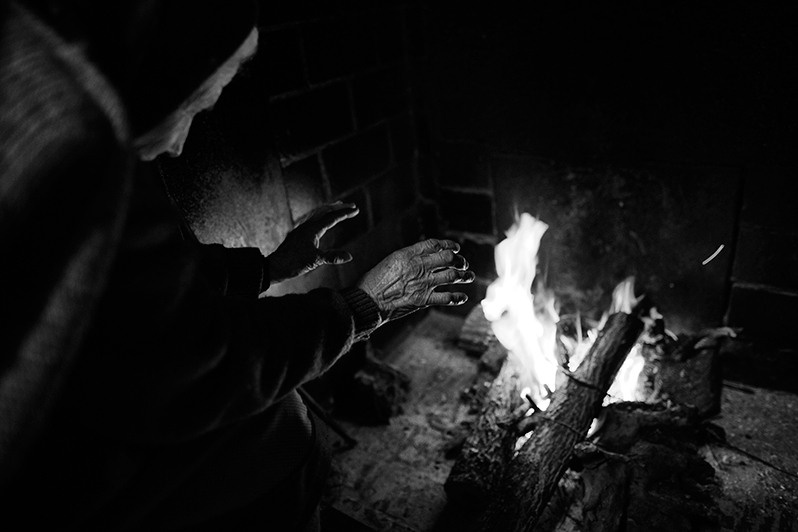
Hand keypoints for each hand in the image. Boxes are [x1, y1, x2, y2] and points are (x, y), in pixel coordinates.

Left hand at [268, 202, 358, 282]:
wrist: (274, 266)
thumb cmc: (293, 263)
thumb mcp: (315, 261)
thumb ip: (332, 257)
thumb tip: (349, 256)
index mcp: (312, 229)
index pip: (332, 218)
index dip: (345, 213)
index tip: (356, 210)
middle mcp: (307, 226)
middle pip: (325, 212)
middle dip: (339, 208)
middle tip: (351, 205)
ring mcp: (301, 230)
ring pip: (317, 214)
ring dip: (329, 210)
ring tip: (337, 207)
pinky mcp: (298, 235)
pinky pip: (312, 220)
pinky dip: (321, 216)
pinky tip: (321, 222)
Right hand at [358, 238, 474, 321]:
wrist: (368, 301)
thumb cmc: (374, 281)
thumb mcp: (389, 261)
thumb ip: (407, 258)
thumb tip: (421, 257)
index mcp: (408, 254)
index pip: (435, 244)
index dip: (449, 244)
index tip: (455, 248)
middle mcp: (419, 267)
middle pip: (448, 258)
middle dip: (459, 260)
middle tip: (463, 263)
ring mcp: (423, 284)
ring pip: (452, 276)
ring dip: (464, 276)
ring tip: (469, 276)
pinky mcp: (423, 300)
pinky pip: (447, 298)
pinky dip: (458, 298)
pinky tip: (463, 297)